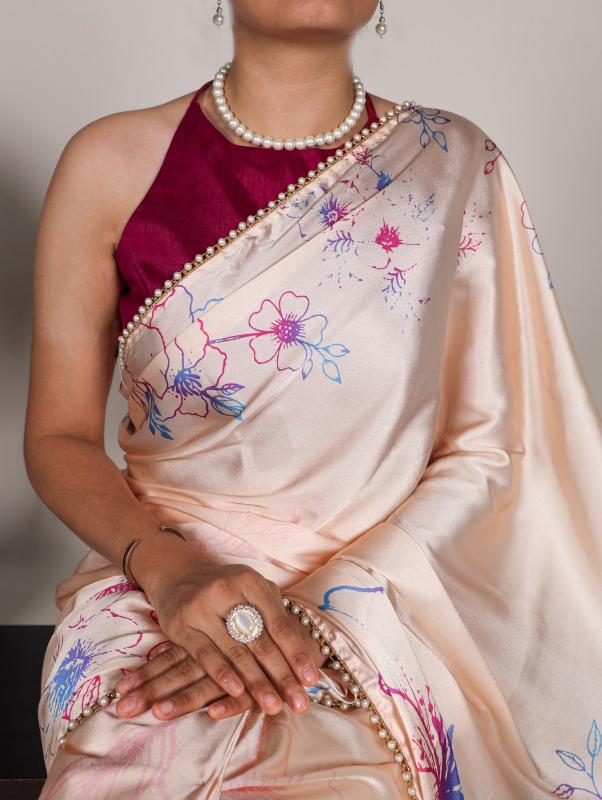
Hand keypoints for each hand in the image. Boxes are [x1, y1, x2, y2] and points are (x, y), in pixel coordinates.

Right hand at [117, 535, 323, 718]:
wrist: (176, 573)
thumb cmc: (225, 587)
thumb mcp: (251, 588)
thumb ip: (273, 613)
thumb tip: (301, 655)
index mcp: (250, 581)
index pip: (278, 624)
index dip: (296, 653)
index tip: (312, 680)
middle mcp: (226, 591)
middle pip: (260, 640)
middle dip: (282, 675)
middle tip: (300, 703)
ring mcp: (201, 608)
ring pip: (235, 651)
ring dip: (257, 682)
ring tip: (274, 706)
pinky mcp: (180, 625)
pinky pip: (205, 654)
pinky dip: (222, 675)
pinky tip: (238, 692)